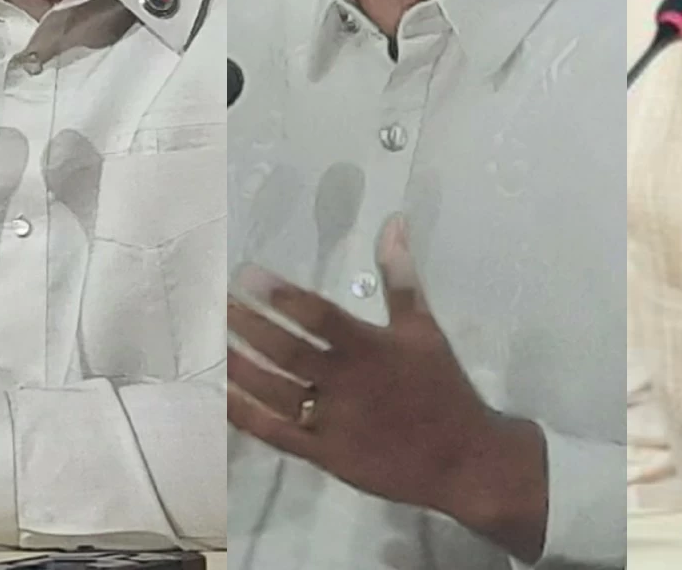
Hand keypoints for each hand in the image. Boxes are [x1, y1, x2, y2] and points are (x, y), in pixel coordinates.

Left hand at [227, 213, 547, 561]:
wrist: (462, 459)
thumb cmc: (442, 386)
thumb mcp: (423, 327)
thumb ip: (401, 276)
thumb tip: (393, 222)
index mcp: (369, 348)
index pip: (316, 315)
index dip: (280, 294)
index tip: (248, 274)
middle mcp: (344, 382)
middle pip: (286, 350)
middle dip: (250, 324)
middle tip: (222, 301)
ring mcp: (331, 422)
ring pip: (275, 391)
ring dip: (242, 365)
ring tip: (218, 340)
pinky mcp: (323, 455)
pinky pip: (277, 434)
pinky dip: (248, 414)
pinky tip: (226, 394)